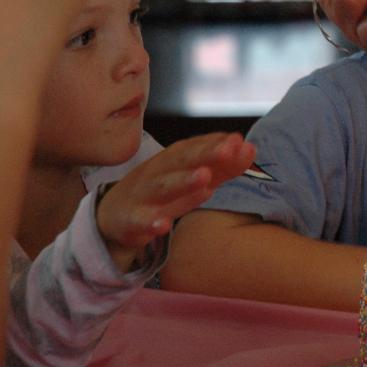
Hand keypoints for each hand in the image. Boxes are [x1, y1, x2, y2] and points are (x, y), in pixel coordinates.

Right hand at [97, 132, 255, 269]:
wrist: (116, 214)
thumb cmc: (164, 191)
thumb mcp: (192, 176)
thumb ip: (222, 166)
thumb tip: (250, 148)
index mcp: (174, 159)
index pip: (197, 147)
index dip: (217, 143)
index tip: (240, 141)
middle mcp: (159, 172)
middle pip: (182, 160)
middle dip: (206, 154)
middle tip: (228, 150)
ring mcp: (144, 195)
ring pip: (164, 187)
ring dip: (183, 181)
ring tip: (204, 179)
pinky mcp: (132, 221)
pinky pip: (140, 222)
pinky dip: (151, 223)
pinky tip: (163, 226)